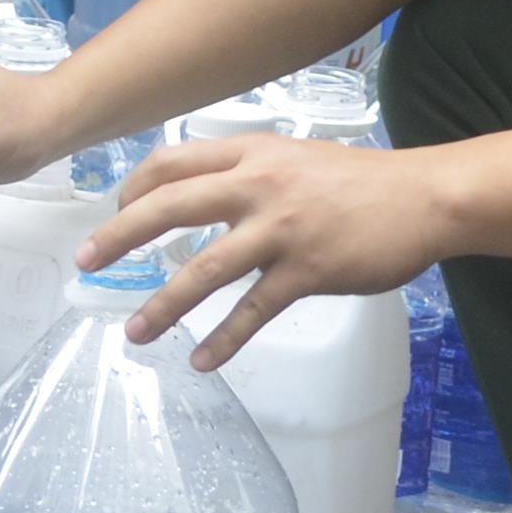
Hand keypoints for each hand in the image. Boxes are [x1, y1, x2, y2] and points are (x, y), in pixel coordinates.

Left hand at [87, 131, 452, 370]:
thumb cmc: (363, 180)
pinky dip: (224, 340)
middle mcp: (258, 185)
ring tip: (134, 331)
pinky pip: (253, 311)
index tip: (113, 212)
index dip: (133, 188)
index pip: (172, 162)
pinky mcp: (307, 270)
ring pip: (203, 269)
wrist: (425, 197)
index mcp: (252, 152)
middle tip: (86, 262)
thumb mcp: (296, 156)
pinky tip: (202, 360)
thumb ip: (251, 168)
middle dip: (118, 238)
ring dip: (162, 304)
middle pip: (168, 208)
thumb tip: (209, 189)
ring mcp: (281, 229)